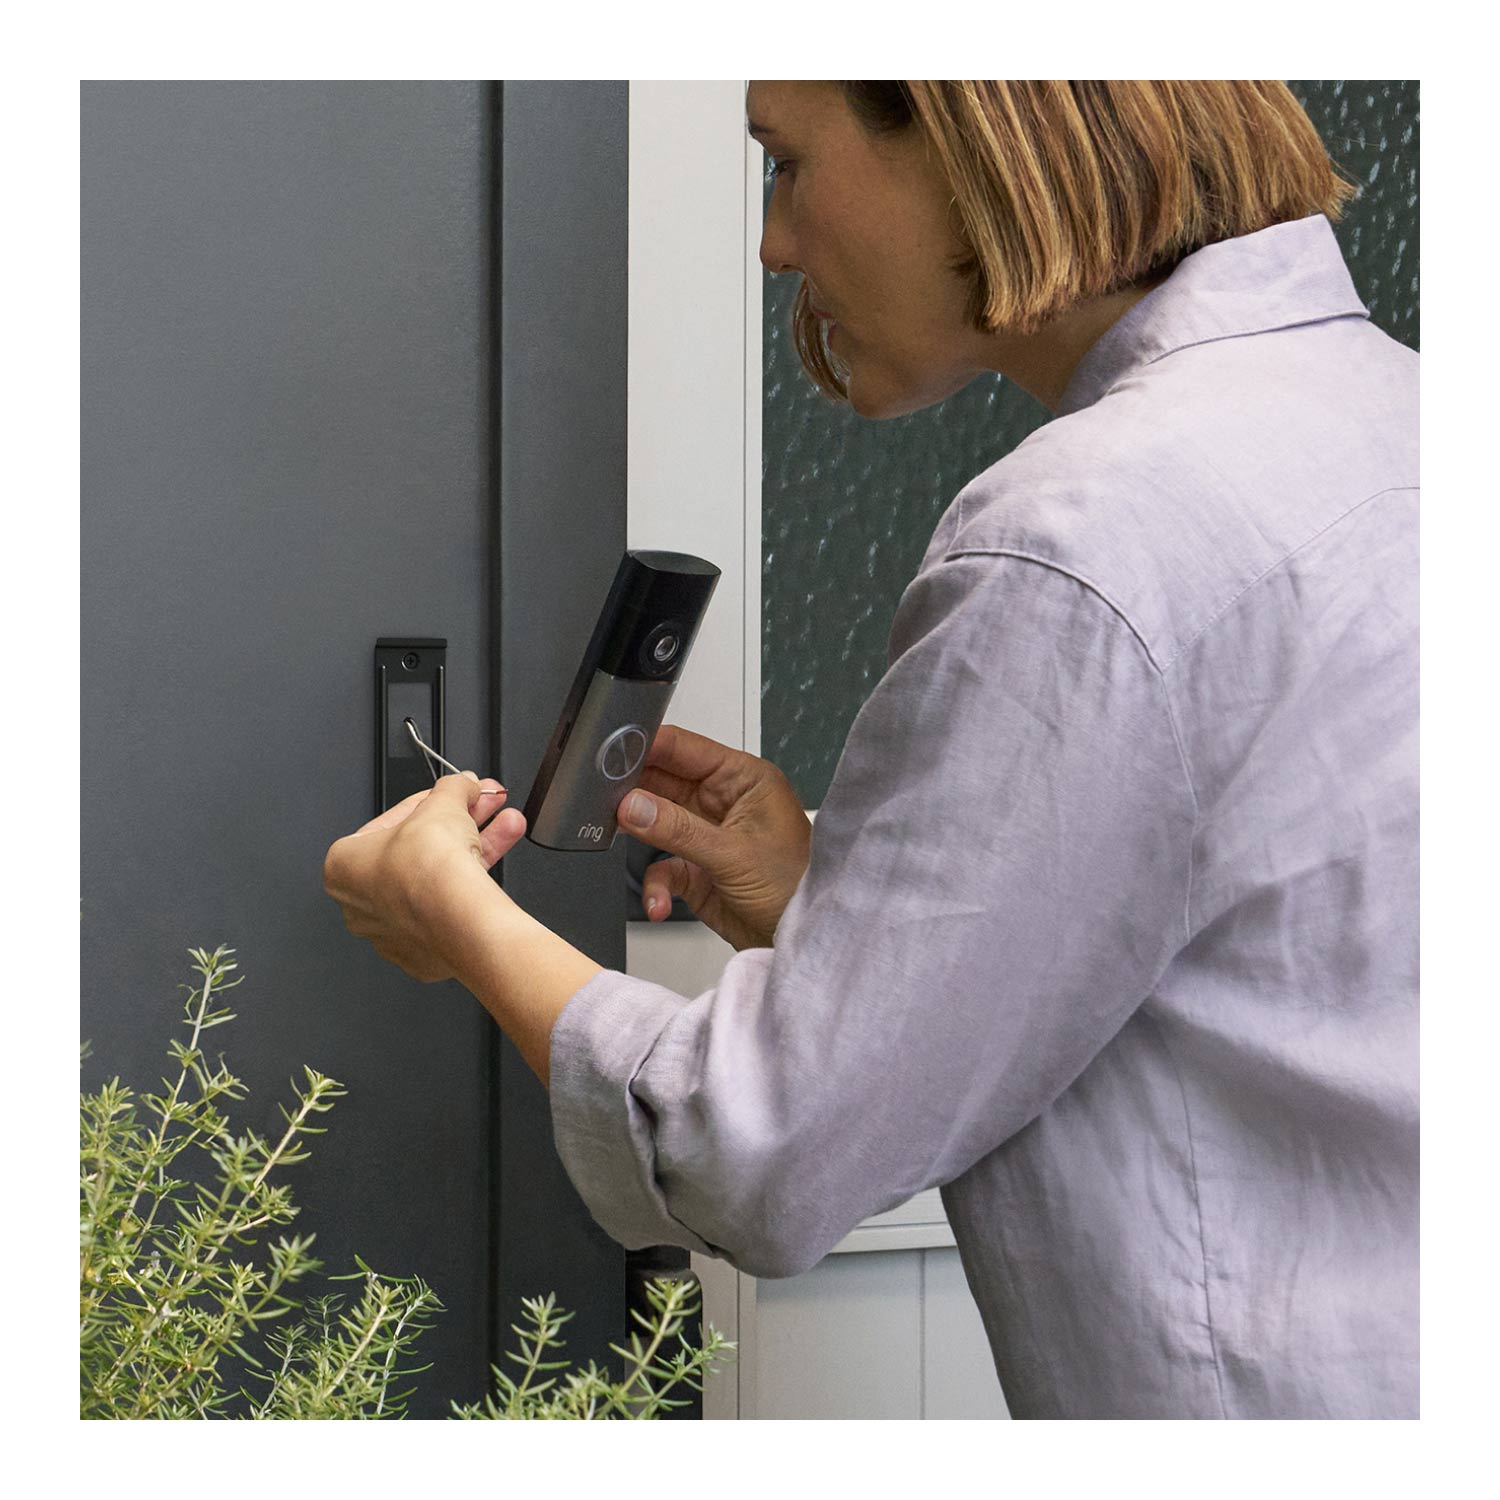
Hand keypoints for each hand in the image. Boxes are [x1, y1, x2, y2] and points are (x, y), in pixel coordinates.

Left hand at [323, 772, 525, 981]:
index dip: (433, 802)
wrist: (457, 919)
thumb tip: (463, 784)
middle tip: (483, 807)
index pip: (394, 821)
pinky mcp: (426, 950)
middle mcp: (361, 903)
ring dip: (477, 846)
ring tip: (506, 826)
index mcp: (344, 866)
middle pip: (420, 850)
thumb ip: (453, 789)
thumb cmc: (428, 870)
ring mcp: (395, 931)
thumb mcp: (443, 804)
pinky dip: (473, 884)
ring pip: (438, 878)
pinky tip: (498, 859)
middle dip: (460, 823)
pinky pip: (450, 908)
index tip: (456, 795)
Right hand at [616, 723, 811, 951]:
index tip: (611, 749)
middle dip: (634, 792)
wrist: (804, 939)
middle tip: (602, 797)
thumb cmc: (798, 886)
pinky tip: (659, 902)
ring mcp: (708, 836)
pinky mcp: (698, 871)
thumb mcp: (735, 853)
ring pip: (657, 823)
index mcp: (743, 779)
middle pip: (663, 782)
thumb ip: (678, 829)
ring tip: (617, 836)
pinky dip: (656, 886)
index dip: (648, 745)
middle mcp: (724, 802)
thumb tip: (633, 806)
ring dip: (640, 835)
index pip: (686, 749)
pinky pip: (662, 867)